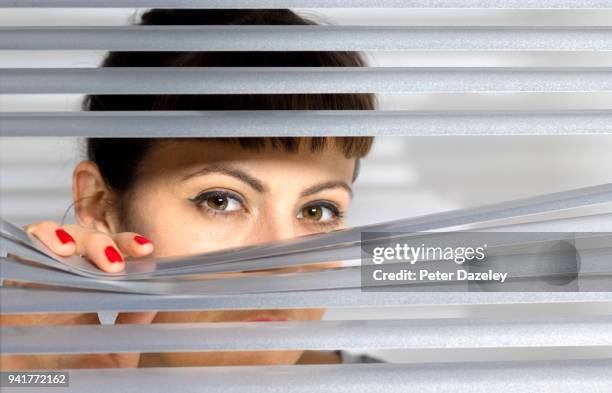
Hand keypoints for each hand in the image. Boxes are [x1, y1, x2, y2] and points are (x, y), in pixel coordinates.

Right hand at [1, 221, 158, 369]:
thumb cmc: (74, 381)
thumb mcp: (113, 355)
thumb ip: (132, 325)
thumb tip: (156, 296)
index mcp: (90, 292)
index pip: (111, 255)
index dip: (127, 245)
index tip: (146, 249)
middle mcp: (64, 280)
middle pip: (84, 242)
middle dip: (104, 243)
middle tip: (117, 263)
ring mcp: (38, 278)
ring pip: (55, 238)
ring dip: (74, 237)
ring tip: (86, 253)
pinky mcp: (14, 281)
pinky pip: (25, 247)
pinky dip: (42, 237)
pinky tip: (61, 249)